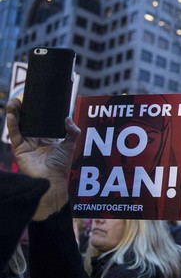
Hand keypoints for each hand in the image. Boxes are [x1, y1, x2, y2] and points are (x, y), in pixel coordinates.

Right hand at [6, 98, 80, 219]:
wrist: (52, 179)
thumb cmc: (60, 166)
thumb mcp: (70, 145)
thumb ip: (72, 132)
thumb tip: (68, 118)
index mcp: (47, 139)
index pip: (40, 122)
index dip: (36, 112)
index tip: (34, 100)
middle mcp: (35, 140)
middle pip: (27, 121)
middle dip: (23, 110)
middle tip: (21, 98)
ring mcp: (26, 144)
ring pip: (19, 125)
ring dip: (15, 113)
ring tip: (14, 102)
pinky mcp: (19, 149)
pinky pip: (15, 134)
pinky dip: (13, 124)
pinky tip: (12, 114)